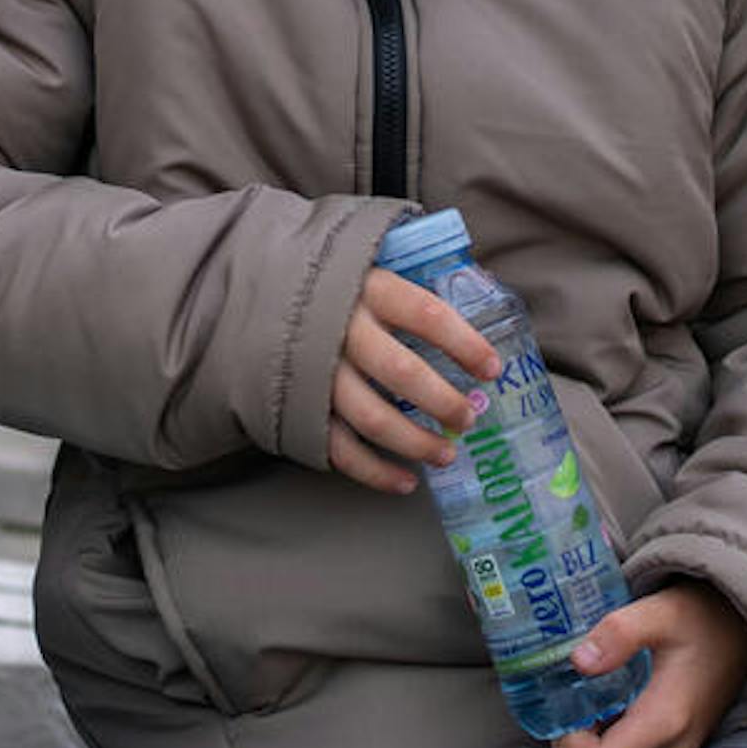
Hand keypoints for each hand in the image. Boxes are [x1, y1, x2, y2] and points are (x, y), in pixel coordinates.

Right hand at [322, 266, 494, 493]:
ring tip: (446, 454)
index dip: (465, 344)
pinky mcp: (301, 407)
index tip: (492, 369)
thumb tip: (481, 290)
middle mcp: (342, 330)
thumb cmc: (332, 284)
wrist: (254, 294)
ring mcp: (319, 372)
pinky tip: (406, 482)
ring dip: (416, 443)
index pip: (428, 315)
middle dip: (444, 401)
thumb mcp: (369, 265)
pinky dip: (376, 472)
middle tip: (469, 418)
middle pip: (402, 373)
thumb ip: (413, 285)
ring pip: (373, 418)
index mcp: (369, 289)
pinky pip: (340, 449)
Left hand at [549, 582, 746, 747]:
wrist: (745, 628)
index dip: (566, 746)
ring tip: (586, 710)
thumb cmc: (701, 616)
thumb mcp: (660, 611)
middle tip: (568, 710)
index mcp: (664, 722)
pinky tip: (605, 714)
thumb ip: (619, 632)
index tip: (566, 707)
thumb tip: (578, 661)